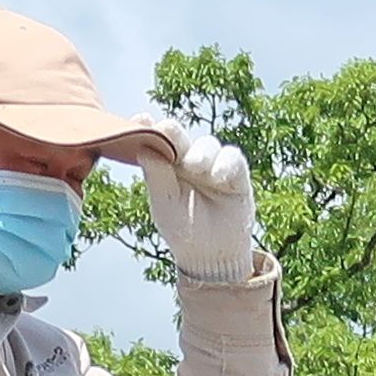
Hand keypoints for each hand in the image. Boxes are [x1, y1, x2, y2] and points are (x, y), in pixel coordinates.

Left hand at [137, 123, 257, 283]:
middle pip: (180, 136)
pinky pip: (232, 157)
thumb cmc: (182, 229)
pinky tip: (218, 176)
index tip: (140, 120)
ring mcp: (212, 166)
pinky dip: (225, 163)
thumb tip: (143, 146)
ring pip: (207, 144)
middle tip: (167, 131)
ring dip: (201, 152)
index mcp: (166, 167)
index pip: (156, 142)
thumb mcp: (165, 204)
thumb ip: (156, 175)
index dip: (149, 128)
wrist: (211, 255)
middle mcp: (188, 161)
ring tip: (195, 167)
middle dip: (173, 132)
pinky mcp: (236, 174)